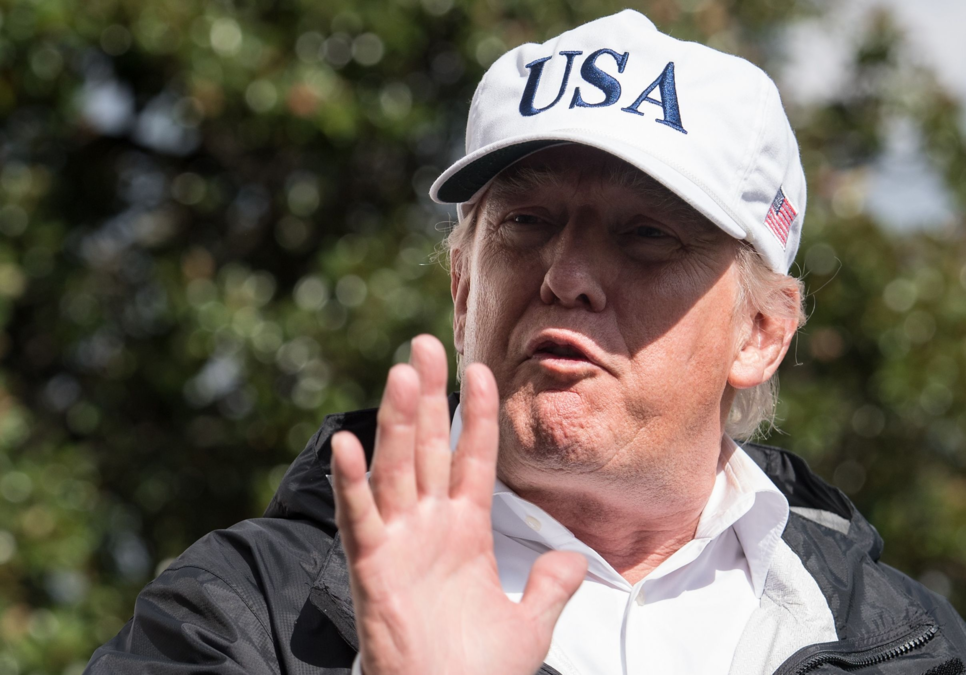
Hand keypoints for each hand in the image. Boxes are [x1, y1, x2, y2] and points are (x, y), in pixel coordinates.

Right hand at [331, 335, 586, 674]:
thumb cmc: (478, 674)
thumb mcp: (528, 625)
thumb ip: (549, 587)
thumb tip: (573, 559)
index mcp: (466, 533)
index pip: (473, 460)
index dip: (477, 416)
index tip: (484, 370)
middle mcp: (430, 528)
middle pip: (429, 449)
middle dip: (428, 397)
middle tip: (423, 345)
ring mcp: (400, 544)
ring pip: (396, 470)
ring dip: (398, 423)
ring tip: (402, 374)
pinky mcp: (372, 570)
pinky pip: (361, 519)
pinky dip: (353, 484)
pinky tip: (349, 444)